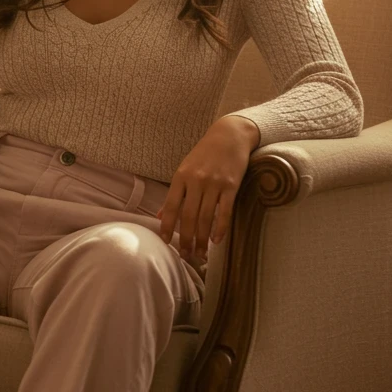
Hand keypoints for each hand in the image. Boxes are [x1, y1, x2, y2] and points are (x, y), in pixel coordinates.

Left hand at [155, 116, 259, 261]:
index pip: (170, 206)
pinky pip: (225, 211)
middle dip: (186, 239)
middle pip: (188, 216)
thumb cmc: (205, 153)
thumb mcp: (185, 168)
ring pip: (206, 217)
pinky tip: (217, 241)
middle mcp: (196, 180)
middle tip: (185, 256)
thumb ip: (175, 193)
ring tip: (200, 254)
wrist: (230, 134)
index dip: (167, 226)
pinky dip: (220, 228)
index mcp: (181, 177)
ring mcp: (214, 183)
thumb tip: (159, 216)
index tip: (165, 242)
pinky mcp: (231, 185)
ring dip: (202, 239)